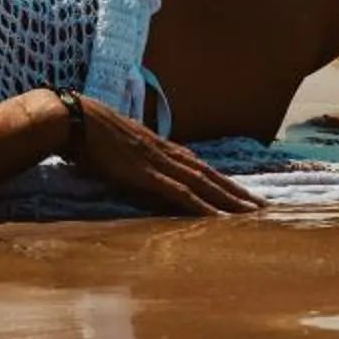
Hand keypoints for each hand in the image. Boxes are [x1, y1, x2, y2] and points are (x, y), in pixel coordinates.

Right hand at [63, 97, 262, 217]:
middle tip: (263, 207)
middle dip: (238, 193)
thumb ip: (132, 159)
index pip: (200, 168)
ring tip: (252, 214)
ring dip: (230, 200)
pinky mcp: (148, 175)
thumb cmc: (89, 133)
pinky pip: (182, 194)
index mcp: (161, 148)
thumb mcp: (118, 146)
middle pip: (211, 176)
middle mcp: (167, 154)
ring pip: (204, 185)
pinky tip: (218, 218)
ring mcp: (160, 164)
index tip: (241, 193)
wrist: (75, 119)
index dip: (223, 181)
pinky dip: (203, 207)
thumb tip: (138, 170)